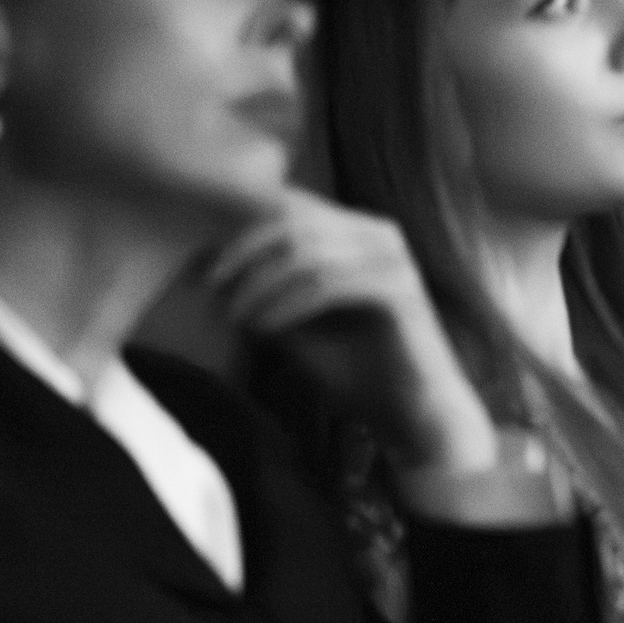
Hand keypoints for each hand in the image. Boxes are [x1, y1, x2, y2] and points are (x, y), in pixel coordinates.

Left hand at [206, 190, 497, 476]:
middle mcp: (380, 235)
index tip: (209, 272)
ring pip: (307, 253)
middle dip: (245, 253)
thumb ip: (268, 293)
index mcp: (361, 232)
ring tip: (238, 317)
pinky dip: (287, 305)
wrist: (414, 415)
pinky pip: (327, 285)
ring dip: (261, 285)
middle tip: (214, 289)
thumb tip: (212, 270)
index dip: (243, 233)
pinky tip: (264, 328)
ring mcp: (393, 260)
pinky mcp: (398, 290)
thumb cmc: (360, 371)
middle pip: (295, 222)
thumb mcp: (301, 324)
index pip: (292, 207)